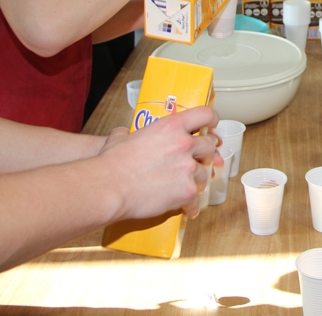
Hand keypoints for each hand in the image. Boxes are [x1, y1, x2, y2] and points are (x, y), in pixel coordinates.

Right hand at [100, 106, 220, 219]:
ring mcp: (187, 168)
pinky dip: (191, 205)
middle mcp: (184, 144)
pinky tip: (186, 207)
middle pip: (209, 147)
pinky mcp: (186, 191)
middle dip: (204, 155)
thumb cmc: (111, 163)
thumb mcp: (120, 137)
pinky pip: (196, 199)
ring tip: (183, 186)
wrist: (109, 187)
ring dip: (196, 180)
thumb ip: (128, 133)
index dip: (211, 119)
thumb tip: (122, 134)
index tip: (212, 126)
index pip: (204, 114)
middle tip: (196, 162)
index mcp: (171, 126)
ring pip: (204, 174)